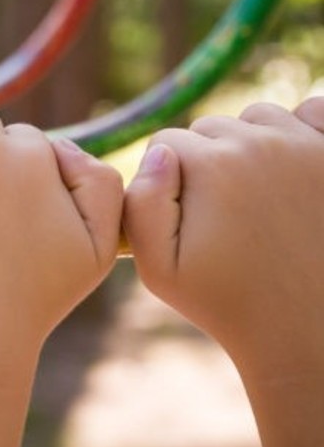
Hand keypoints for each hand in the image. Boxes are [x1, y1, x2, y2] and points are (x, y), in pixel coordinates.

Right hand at [123, 96, 323, 376]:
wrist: (311, 335)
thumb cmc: (229, 304)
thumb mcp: (159, 268)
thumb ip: (140, 204)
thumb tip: (159, 154)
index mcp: (212, 164)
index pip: (168, 143)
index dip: (169, 180)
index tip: (188, 217)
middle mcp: (262, 143)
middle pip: (213, 127)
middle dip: (210, 161)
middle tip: (225, 214)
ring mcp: (309, 145)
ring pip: (258, 118)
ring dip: (252, 144)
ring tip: (258, 195)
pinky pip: (314, 111)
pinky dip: (302, 129)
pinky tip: (296, 167)